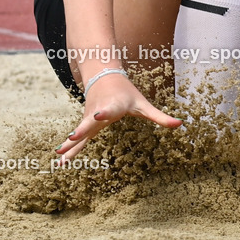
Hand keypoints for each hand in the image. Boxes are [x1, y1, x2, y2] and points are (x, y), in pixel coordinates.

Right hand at [54, 72, 182, 160]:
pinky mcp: (85, 125)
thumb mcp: (143, 104)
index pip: (108, 110)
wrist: (104, 77)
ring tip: (58, 156)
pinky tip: (60, 163)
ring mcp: (89, 119)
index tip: (98, 116)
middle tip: (71, 137)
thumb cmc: (126, 93)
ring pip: (78, 133)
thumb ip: (160, 117)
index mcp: (113, 107)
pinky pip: (76, 140)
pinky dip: (69, 150)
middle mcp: (98, 113)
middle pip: (88, 123)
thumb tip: (180, 124)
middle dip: (80, 130)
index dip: (103, 113)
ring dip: (69, 145)